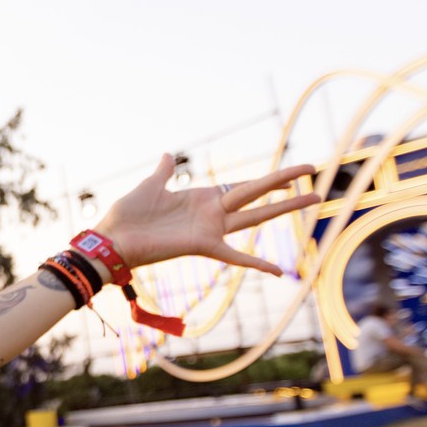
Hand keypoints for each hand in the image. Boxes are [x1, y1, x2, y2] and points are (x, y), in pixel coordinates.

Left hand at [98, 155, 319, 274]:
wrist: (112, 238)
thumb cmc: (128, 215)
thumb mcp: (150, 185)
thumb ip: (164, 172)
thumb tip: (169, 155)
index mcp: (202, 197)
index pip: (242, 186)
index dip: (266, 180)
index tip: (290, 173)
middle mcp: (213, 213)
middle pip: (257, 195)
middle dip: (285, 183)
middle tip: (313, 170)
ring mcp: (211, 229)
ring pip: (256, 215)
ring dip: (285, 206)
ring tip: (314, 198)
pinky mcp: (204, 245)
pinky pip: (236, 256)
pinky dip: (256, 264)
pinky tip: (279, 271)